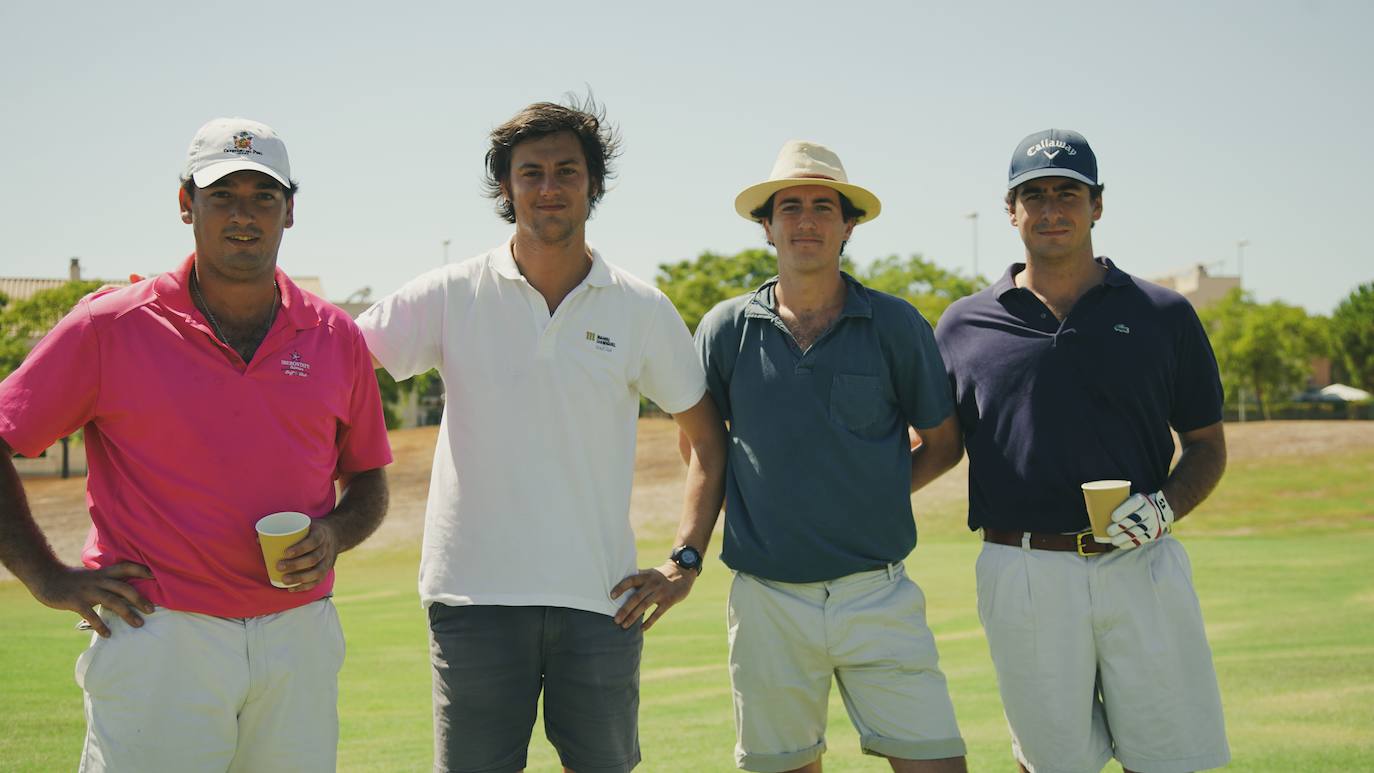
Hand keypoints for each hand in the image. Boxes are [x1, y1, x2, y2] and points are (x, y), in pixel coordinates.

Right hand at [34, 562, 153, 637]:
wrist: (47, 577)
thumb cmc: (73, 580)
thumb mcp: (93, 576)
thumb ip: (108, 582)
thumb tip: (127, 592)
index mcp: (104, 573)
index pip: (126, 567)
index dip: (141, 570)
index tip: (156, 575)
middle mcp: (99, 580)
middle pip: (124, 588)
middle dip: (139, 599)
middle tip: (152, 610)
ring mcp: (88, 591)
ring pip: (112, 601)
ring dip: (127, 613)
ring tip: (139, 624)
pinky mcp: (76, 601)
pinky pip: (91, 614)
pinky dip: (101, 625)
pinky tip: (108, 634)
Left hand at [277, 520, 339, 591]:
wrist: (334, 535)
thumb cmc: (311, 530)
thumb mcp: (303, 524)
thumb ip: (283, 530)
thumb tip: (258, 539)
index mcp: (321, 534)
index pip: (313, 542)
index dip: (301, 548)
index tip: (285, 553)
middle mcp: (326, 548)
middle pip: (313, 559)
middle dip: (296, 565)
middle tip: (279, 566)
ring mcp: (328, 561)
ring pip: (317, 572)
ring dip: (300, 578)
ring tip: (284, 580)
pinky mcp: (326, 571)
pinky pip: (317, 581)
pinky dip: (304, 586)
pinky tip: (292, 588)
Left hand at [610, 561, 696, 631]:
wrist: (682, 572)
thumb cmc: (660, 575)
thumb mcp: (649, 573)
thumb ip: (636, 578)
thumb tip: (616, 581)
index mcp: (646, 576)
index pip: (630, 580)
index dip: (621, 587)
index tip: (611, 596)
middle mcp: (652, 583)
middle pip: (636, 597)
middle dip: (625, 609)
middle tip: (615, 620)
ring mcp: (661, 592)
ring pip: (645, 606)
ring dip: (633, 617)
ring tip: (624, 625)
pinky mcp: (669, 601)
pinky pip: (657, 613)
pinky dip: (649, 622)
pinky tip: (641, 629)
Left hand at [1107, 490, 1174, 549]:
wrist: (1159, 509)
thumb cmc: (1134, 504)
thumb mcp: (1129, 498)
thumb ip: (1116, 502)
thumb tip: (1090, 506)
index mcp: (1141, 500)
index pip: (1133, 504)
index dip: (1124, 511)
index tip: (1113, 517)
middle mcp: (1149, 510)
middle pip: (1135, 520)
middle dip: (1122, 526)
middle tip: (1109, 531)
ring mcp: (1153, 523)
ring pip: (1138, 531)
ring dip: (1125, 537)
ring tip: (1113, 541)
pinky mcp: (1153, 533)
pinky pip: (1142, 539)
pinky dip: (1131, 543)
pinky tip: (1121, 546)